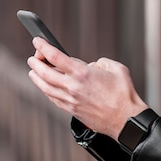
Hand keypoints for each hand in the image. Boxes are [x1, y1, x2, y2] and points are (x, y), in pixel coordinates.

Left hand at [27, 37, 147, 138]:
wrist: (126, 119)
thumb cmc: (124, 95)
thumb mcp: (117, 69)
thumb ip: (101, 63)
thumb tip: (92, 66)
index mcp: (83, 74)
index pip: (55, 57)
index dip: (43, 47)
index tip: (38, 41)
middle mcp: (73, 87)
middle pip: (44, 73)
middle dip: (35, 62)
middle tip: (33, 57)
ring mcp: (71, 100)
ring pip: (45, 87)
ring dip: (36, 78)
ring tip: (34, 72)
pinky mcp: (72, 110)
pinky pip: (53, 99)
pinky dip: (46, 91)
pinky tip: (46, 87)